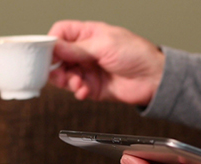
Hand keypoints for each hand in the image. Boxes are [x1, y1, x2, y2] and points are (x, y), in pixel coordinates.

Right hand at [47, 20, 164, 105]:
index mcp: (88, 34)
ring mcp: (88, 69)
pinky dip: (77, 91)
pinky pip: (76, 89)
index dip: (52, 43)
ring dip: (67, 81)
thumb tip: (54, 46)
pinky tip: (84, 91)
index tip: (47, 53)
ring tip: (77, 83)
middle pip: (58, 57)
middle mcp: (85, 51)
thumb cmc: (137, 54)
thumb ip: (77, 48)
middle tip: (59, 73)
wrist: (153, 78)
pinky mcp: (92, 86)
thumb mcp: (104, 45)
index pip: (61, 33)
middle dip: (56, 66)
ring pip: (64, 75)